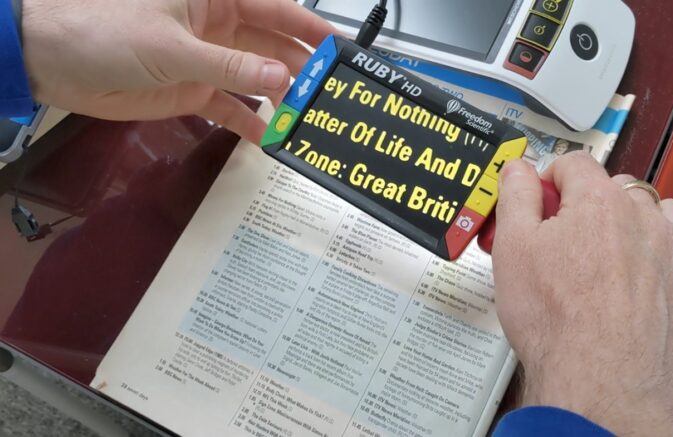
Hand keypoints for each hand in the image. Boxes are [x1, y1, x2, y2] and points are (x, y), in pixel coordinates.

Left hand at [21, 0, 334, 143]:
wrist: (55, 63)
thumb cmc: (106, 33)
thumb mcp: (174, 49)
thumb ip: (231, 68)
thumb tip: (282, 78)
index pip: (275, 9)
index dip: (310, 29)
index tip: (339, 50)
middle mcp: (217, 28)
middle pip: (272, 47)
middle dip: (301, 69)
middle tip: (331, 96)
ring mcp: (207, 61)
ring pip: (256, 79)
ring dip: (281, 98)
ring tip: (308, 120)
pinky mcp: (193, 91)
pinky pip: (230, 107)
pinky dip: (249, 122)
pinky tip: (271, 139)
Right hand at [492, 153, 672, 434]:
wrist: (598, 381)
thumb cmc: (555, 320)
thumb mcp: (512, 248)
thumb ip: (516, 197)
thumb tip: (518, 167)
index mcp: (599, 203)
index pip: (575, 165)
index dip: (552, 179)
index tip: (543, 200)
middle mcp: (646, 220)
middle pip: (620, 189)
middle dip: (593, 203)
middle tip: (567, 238)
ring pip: (670, 215)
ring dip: (647, 222)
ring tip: (619, 252)